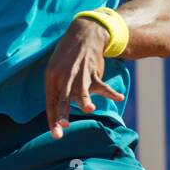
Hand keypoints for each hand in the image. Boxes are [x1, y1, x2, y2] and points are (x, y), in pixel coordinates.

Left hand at [44, 17, 126, 138]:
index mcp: (52, 79)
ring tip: (90, 109)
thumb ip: (58, 92)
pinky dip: (111, 92)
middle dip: (63, 113)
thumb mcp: (56, 71)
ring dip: (86, 100)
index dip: (53, 119)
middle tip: (64, 125)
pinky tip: (118, 97)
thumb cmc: (67, 58)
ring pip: (82, 91)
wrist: (83, 34)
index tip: (56, 135)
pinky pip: (102, 84)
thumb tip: (58, 116)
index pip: (51, 102)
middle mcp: (63, 77)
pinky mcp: (92, 71)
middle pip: (63, 99)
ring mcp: (79, 74)